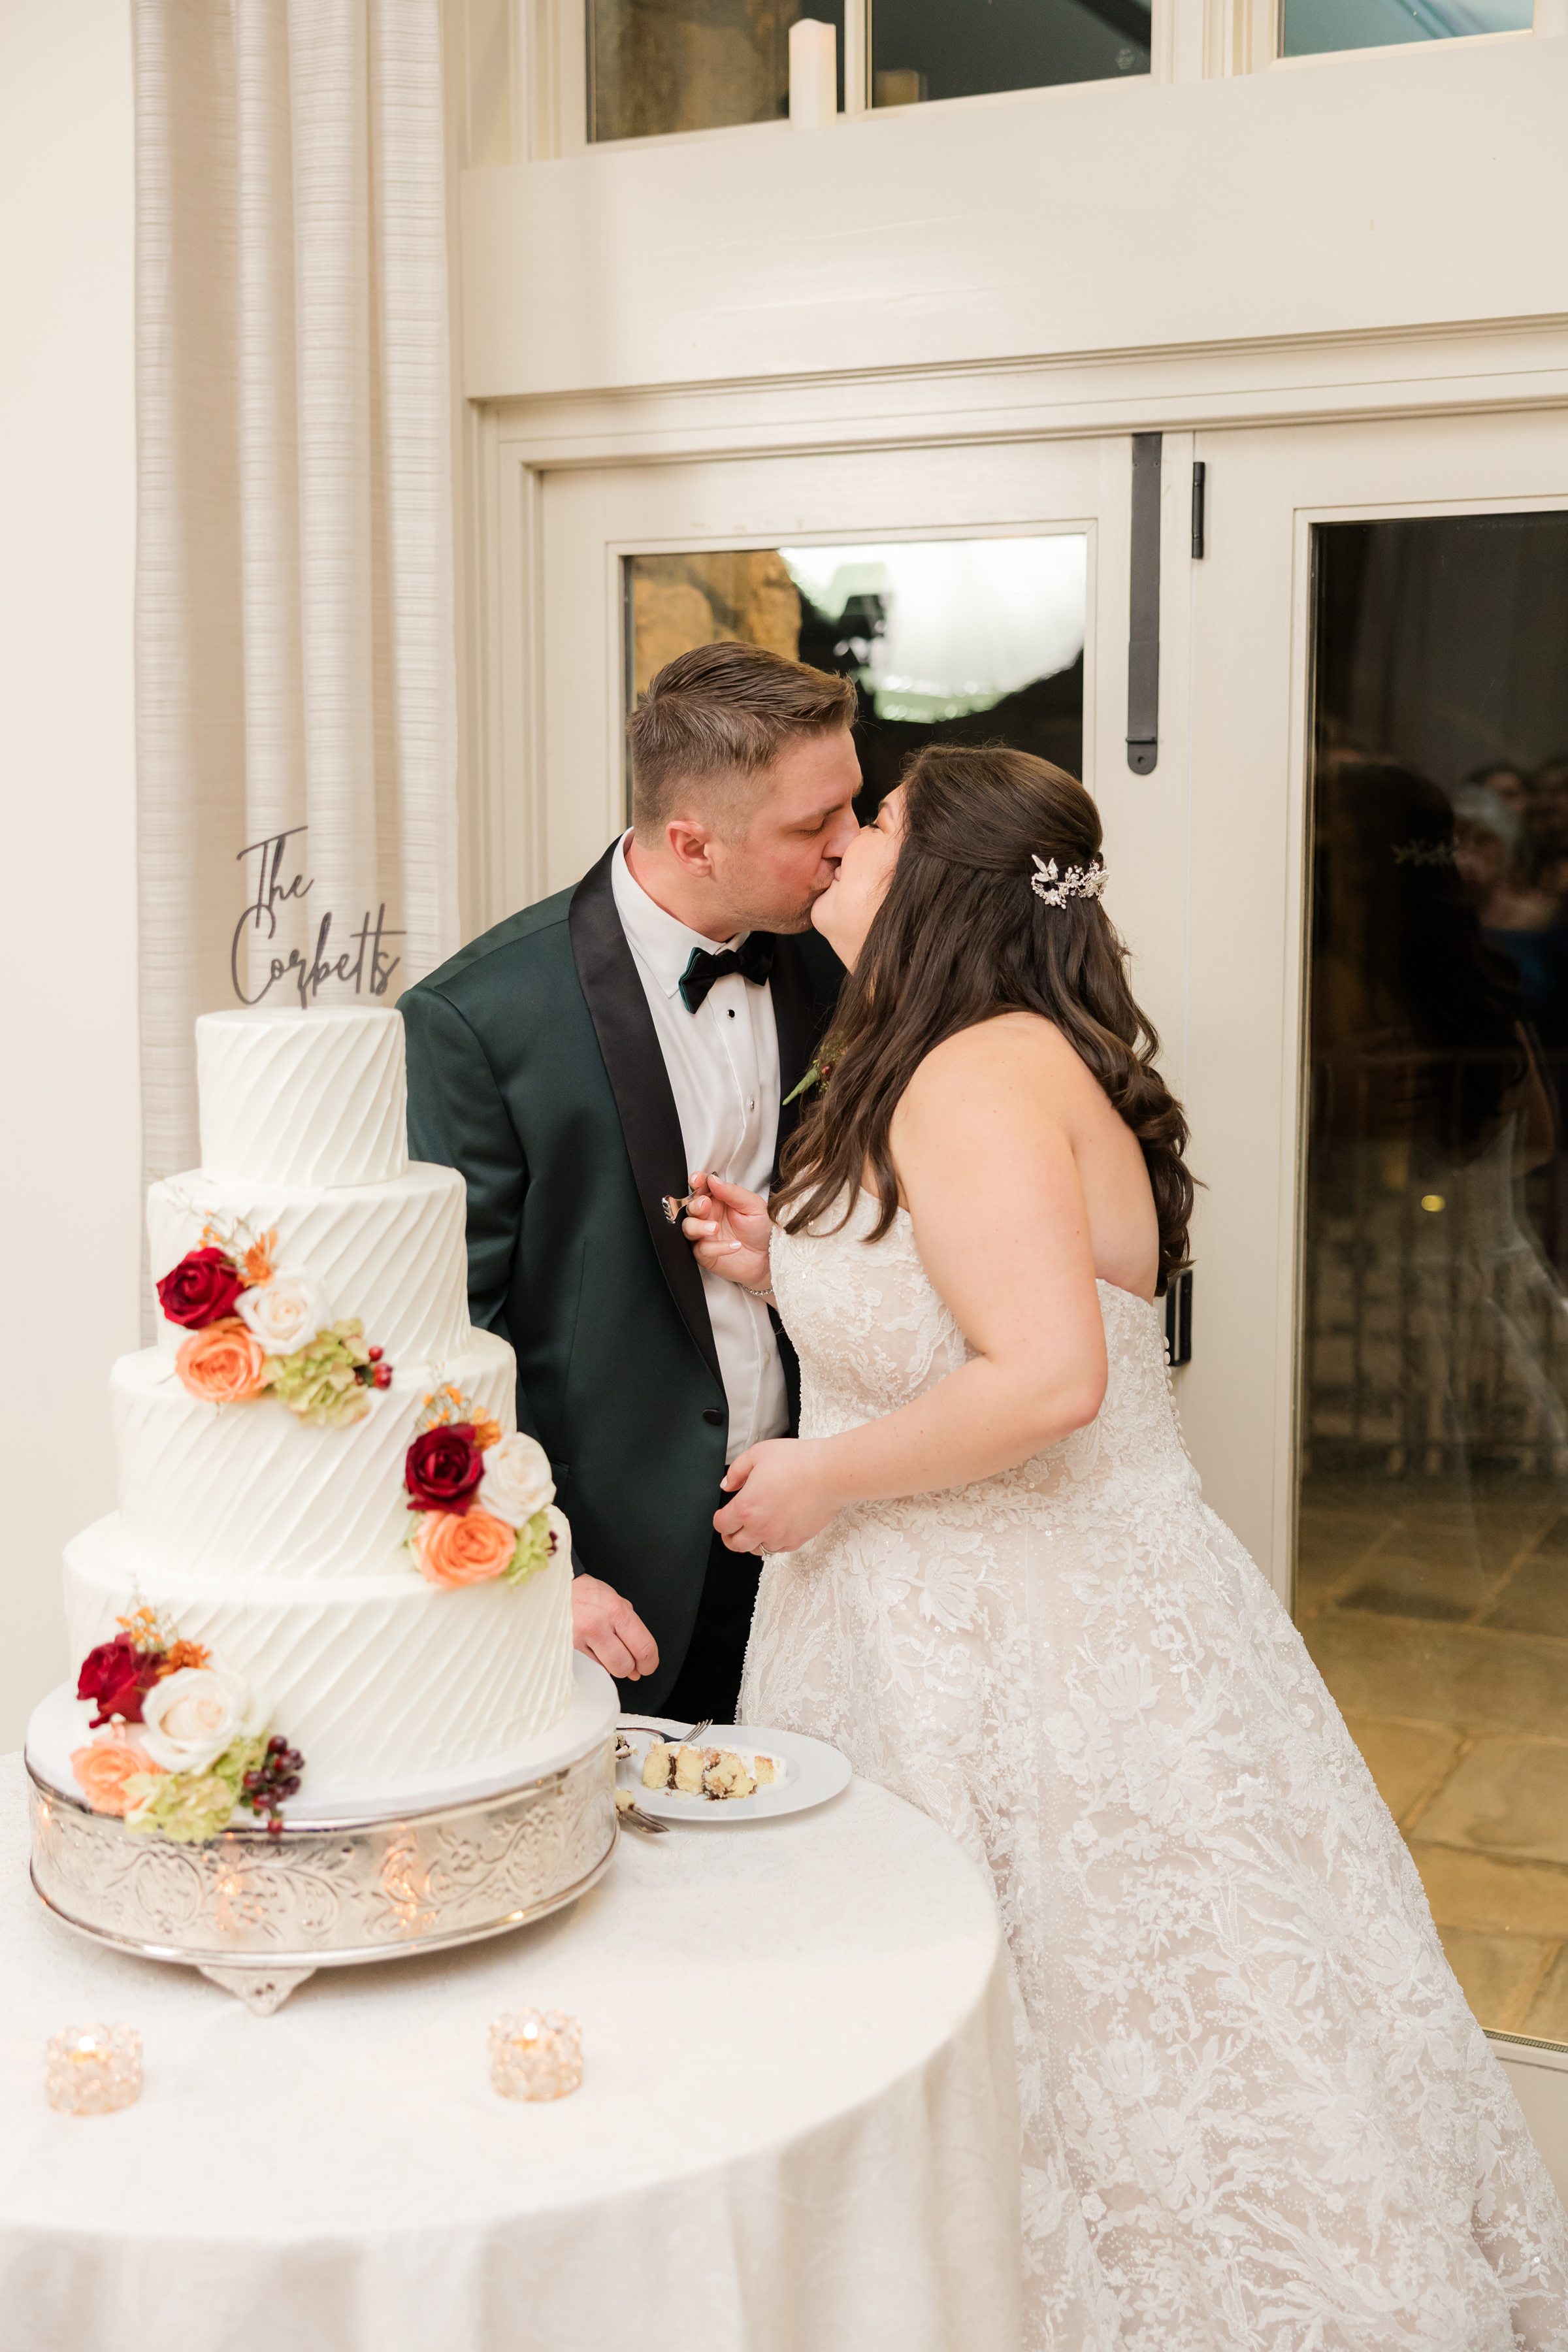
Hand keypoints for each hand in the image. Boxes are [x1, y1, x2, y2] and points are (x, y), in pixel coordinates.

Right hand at [572, 1573, 658, 1680]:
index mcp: (617, 1612)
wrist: (561, 1589)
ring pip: (607, 1671)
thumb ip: (632, 1633)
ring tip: (608, 1650)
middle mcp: (598, 1625)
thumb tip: (639, 1665)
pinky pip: (590, 1668)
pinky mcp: (567, 1648)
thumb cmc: (591, 1596)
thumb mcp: (619, 1604)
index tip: (647, 1666)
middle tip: (629, 1661)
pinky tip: (594, 1649)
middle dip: (630, 1668)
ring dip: (612, 1666)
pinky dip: (596, 1664)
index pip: (643, 1648)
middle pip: (624, 1666)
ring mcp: (579, 1638)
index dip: (649, 1663)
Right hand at [682, 1170, 772, 1293]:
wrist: (769, 1256)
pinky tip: (734, 1245)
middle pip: (690, 1208)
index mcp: (718, 1201)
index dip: (696, 1182)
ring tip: (715, 1228)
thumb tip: (713, 1180)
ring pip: (688, 1228)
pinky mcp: (706, 1254)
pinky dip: (716, 1247)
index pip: (701, 1187)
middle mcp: (708, 1217)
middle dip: (695, 1205)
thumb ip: (733, 1192)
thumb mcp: (753, 1205)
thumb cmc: (761, 1230)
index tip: (697, 1180)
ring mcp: (705, 1236)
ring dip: (699, 1227)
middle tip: (705, 1204)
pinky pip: (702, 1250)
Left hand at [714, 1438, 843, 1554]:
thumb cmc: (798, 1461)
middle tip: (733, 1528)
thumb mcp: (758, 1454)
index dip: (720, 1519)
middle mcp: (761, 1527)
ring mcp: (780, 1536)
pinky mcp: (798, 1539)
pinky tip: (775, 1530)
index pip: (722, 1525)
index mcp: (747, 1507)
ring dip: (752, 1541)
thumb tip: (727, 1485)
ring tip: (755, 1529)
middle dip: (730, 1536)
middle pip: (735, 1545)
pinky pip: (779, 1549)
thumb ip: (736, 1471)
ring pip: (757, 1550)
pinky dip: (773, 1542)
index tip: (723, 1514)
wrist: (829, 1473)